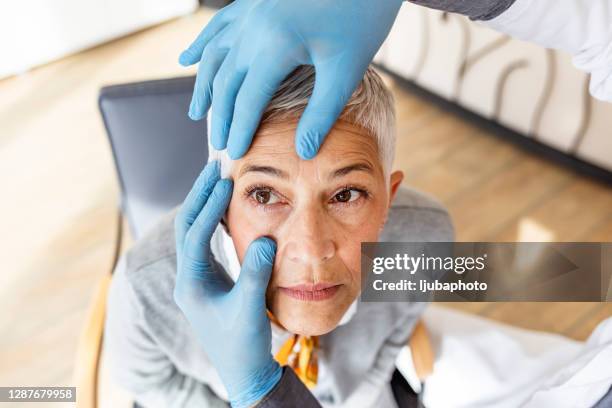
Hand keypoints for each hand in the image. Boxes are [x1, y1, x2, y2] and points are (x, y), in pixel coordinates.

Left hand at [174, 161, 280, 406]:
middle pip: (187, 226)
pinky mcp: (209, 281)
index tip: (225, 182)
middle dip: (199, 196)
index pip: (195, 235)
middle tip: (213, 166)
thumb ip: (255, 273)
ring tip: (218, 179)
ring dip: (204, 205)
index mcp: (191, 285)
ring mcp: (197, 279)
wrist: (244, 371)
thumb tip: (263, 238)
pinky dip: (214, 220)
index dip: (209, 206)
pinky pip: (206, 242)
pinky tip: (225, 208)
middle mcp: (188, 279)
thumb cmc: (243, 344)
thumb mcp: (250, 308)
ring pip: (194, 232)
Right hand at [180, 0, 402, 159]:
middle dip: (221, 116)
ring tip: (196, 113)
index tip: (234, 155)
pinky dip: (202, 44)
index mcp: (275, 45)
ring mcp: (250, 9)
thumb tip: (303, 152)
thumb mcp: (346, 71)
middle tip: (217, 146)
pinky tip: (188, 58)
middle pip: (227, 80)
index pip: (249, 99)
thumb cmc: (363, 17)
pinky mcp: (255, 0)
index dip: (240, 130)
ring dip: (204, 85)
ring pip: (215, 53)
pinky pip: (219, 24)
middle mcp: (253, 26)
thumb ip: (322, 114)